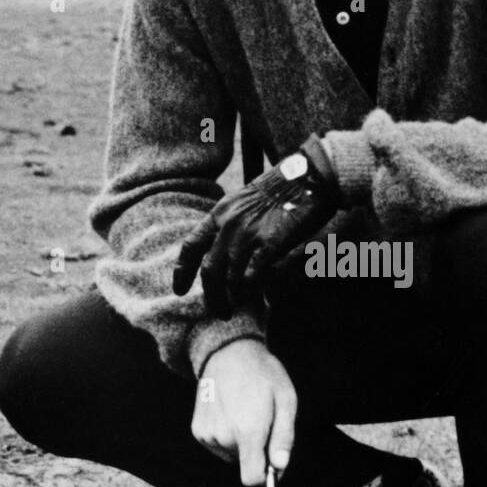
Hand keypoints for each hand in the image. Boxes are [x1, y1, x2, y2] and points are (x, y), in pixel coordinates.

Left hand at [173, 134, 338, 316]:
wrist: (307, 175)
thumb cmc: (280, 188)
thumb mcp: (244, 200)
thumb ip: (231, 223)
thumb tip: (224, 251)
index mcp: (220, 213)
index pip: (192, 246)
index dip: (182, 272)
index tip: (179, 291)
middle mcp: (229, 224)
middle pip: (210, 271)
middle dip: (211, 296)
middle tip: (219, 311)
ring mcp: (249, 233)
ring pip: (230, 277)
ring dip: (232, 298)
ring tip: (236, 309)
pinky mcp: (271, 242)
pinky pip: (254, 274)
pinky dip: (253, 289)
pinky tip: (258, 298)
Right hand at [191, 338, 296, 486]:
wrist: (228, 352)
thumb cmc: (263, 374)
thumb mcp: (286, 400)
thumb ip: (284, 437)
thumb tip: (280, 466)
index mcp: (248, 431)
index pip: (252, 478)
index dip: (266, 476)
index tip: (274, 462)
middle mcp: (224, 436)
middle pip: (245, 464)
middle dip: (257, 451)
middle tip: (263, 421)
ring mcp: (207, 434)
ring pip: (231, 455)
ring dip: (241, 442)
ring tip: (246, 412)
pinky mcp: (198, 430)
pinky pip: (218, 446)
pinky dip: (227, 436)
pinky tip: (231, 412)